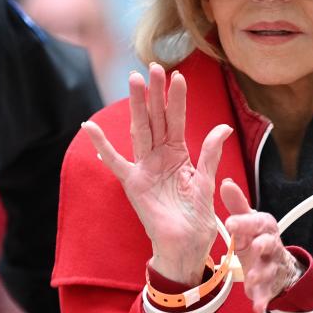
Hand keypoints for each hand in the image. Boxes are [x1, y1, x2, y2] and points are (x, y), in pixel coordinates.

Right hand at [81, 63, 232, 285]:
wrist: (186, 246)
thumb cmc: (196, 218)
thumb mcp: (207, 182)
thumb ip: (211, 154)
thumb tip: (222, 127)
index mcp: (178, 155)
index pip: (177, 121)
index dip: (177, 100)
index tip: (179, 76)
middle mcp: (159, 157)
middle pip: (156, 119)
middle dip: (155, 93)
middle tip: (153, 67)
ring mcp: (145, 168)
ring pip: (141, 130)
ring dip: (136, 106)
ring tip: (134, 80)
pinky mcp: (133, 183)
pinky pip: (115, 162)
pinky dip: (102, 146)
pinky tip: (90, 127)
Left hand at [220, 178, 304, 312]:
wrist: (278, 264)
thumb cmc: (257, 237)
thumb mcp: (248, 221)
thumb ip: (237, 204)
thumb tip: (225, 182)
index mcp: (264, 226)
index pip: (256, 221)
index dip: (244, 222)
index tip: (230, 223)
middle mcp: (271, 244)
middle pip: (268, 243)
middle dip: (261, 245)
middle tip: (252, 247)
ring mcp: (272, 265)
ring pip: (269, 269)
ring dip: (261, 274)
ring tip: (252, 280)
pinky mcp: (271, 284)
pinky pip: (268, 292)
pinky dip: (263, 300)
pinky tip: (258, 308)